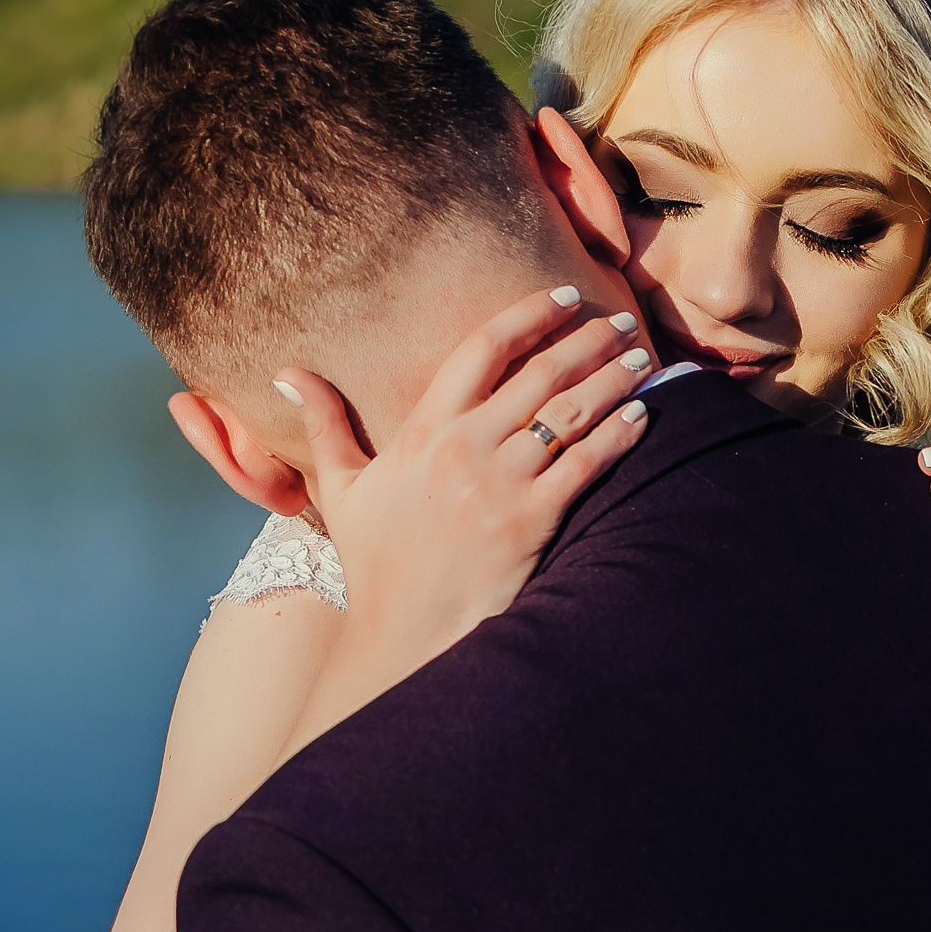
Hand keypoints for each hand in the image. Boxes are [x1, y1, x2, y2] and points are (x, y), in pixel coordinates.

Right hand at [275, 287, 654, 651]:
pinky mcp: (532, 520)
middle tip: (621, 320)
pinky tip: (643, 413)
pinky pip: (587, 464)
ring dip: (613, 377)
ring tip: (641, 357)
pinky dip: (620, 434)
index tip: (560, 297)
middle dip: (588, 339)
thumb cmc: (376, 562)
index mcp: (422, 431)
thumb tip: (288, 371)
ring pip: (571, 412)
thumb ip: (323, 425)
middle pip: (539, 373)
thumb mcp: (342, 488)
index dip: (525, 316)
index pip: (480, 349)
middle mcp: (463, 448)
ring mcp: (500, 483)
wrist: (404, 634)